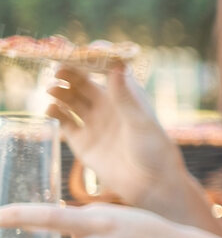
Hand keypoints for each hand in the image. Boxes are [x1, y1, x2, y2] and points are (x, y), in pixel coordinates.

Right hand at [44, 61, 184, 207]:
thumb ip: (125, 95)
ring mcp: (94, 122)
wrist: (150, 185)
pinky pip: (64, 121)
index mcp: (126, 95)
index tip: (79, 52)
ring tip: (52, 90)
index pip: (105, 68)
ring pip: (70, 99)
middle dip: (69, 73)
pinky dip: (54, 113)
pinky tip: (50, 110)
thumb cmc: (154, 150)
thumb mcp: (141, 121)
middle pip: (82, 81)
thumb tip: (117, 64)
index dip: (91, 58)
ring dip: (59, 91)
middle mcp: (108, 105)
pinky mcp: (82, 140)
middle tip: (57, 70)